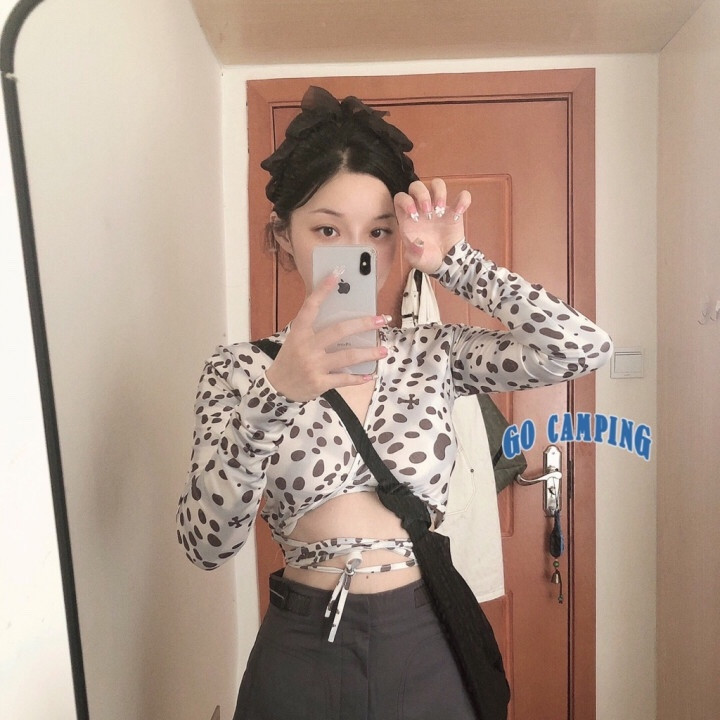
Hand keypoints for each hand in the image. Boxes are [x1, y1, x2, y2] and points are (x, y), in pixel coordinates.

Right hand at [265, 270, 389, 401]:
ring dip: (369, 353)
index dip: (323, 290)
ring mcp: (313, 365)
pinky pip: (344, 378)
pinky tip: (370, 374)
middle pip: (338, 331)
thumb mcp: (297, 340)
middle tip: (381, 319)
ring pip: (347, 356)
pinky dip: (359, 377)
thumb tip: (346, 318)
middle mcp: (306, 347)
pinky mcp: (319, 383)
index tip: (337, 274)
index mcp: (299, 332)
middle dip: (363, 324)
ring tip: (384, 350)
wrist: (277, 388)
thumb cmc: (291, 359)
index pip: (310, 306)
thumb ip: (315, 329)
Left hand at [394, 179, 470, 273]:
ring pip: (437, 184)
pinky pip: (462, 196)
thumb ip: (413, 252)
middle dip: (422, 195)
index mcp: (408, 218)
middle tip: (428, 211)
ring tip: (441, 211)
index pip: (401, 198)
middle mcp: (421, 208)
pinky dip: (463, 199)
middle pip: (417, 186)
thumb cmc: (427, 258)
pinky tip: (460, 212)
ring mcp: (438, 207)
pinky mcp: (455, 211)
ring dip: (439, 193)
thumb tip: (417, 243)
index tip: (413, 214)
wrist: (445, 263)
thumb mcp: (416, 260)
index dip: (405, 201)